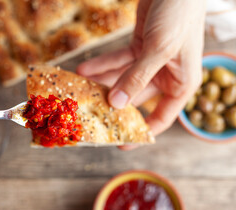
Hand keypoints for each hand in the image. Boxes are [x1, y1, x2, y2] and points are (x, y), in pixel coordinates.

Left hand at [77, 0, 205, 147]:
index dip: (141, 131)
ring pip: (122, 79)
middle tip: (90, 113)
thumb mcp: (160, 50)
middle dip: (112, 104)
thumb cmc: (179, 15)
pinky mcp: (139, 48)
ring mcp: (151, 62)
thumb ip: (137, 77)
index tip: (121, 142)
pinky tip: (84, 69)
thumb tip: (116, 103)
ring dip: (101, 83)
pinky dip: (101, 64)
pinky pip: (117, 61)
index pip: (161, 117)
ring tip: (80, 90)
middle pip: (135, 98)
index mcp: (181, 83)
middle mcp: (166, 75)